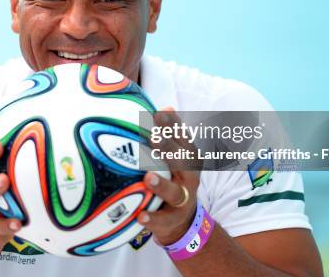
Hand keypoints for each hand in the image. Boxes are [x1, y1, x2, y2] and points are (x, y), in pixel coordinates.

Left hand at [137, 107, 200, 245]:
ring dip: (162, 185)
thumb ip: (166, 136)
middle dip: (169, 149)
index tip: (161, 112)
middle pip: (183, 162)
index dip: (173, 125)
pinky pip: (162, 220)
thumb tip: (163, 106)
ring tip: (148, 177)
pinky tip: (140, 215)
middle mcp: (189, 178)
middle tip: (155, 137)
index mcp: (188, 159)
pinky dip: (152, 219)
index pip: (183, 139)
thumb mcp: (172, 158)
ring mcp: (182, 200)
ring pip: (175, 192)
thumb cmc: (172, 179)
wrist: (182, 221)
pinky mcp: (172, 220)